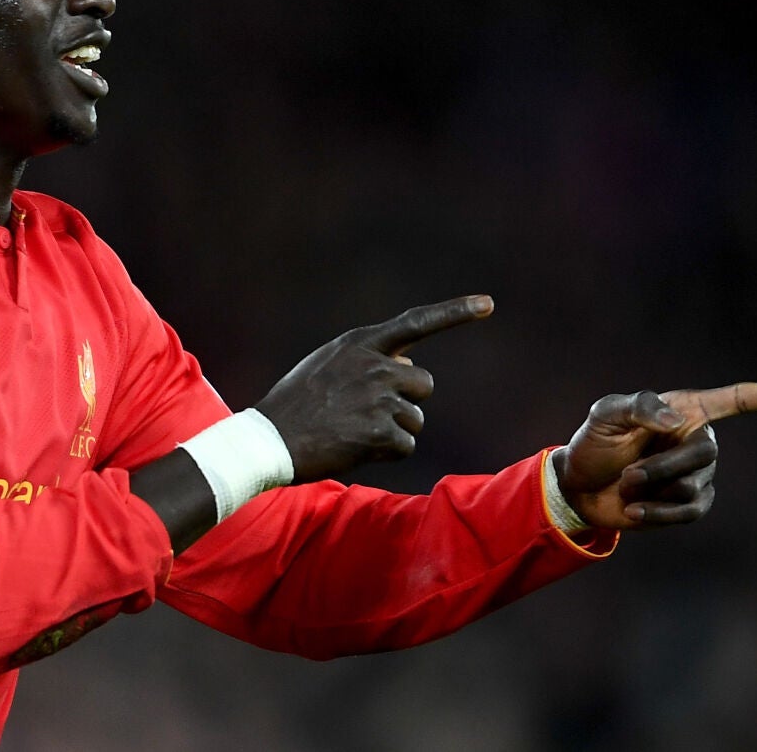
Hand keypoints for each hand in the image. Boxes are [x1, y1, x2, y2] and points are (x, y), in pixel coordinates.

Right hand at [255, 295, 492, 481]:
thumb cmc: (295, 404)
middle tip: (368, 414)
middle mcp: (374, 365)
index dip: (455, 312)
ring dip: (393, 431)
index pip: (415, 323)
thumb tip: (410, 368)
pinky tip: (354, 448)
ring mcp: (378, 398)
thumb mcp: (326, 365)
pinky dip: (386, 452)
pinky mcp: (380, 431)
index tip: (488, 304)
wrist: (269, 440)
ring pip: (415, 419)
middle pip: (423, 384)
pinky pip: (405, 445)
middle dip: (407, 401)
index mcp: (359, 344)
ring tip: (352, 432)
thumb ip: (367, 360)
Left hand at [553, 382, 756, 529]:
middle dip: (662, 468)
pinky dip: (657, 513)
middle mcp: (698, 440)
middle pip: (704, 454)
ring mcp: (698, 475)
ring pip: (693, 487)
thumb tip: (677, 422)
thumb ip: (637, 407)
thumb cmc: (595, 442)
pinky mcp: (691, 505)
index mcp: (686, 410)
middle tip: (628, 474)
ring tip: (627, 487)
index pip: (738, 400)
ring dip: (652, 490)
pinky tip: (634, 510)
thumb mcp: (605, 415)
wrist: (580, 486)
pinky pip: (689, 513)